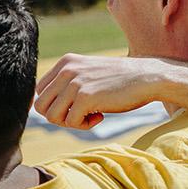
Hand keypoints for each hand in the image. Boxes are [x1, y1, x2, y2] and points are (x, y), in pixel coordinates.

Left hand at [33, 54, 177, 128]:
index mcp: (65, 62)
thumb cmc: (119, 81)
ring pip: (52, 116)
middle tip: (80, 115)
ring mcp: (75, 82)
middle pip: (41, 106)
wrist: (147, 78)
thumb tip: (42, 109)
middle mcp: (67, 70)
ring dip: (70, 123)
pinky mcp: (85, 96)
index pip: (40, 92)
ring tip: (90, 116)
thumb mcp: (88, 74)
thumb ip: (67, 84)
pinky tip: (100, 116)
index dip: (55, 105)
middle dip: (59, 117)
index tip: (75, 106)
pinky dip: (84, 126)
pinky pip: (70, 122)